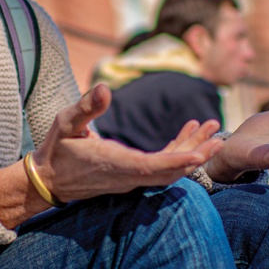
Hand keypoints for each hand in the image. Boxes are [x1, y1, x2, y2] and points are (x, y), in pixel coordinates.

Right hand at [30, 84, 222, 201]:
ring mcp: (132, 179)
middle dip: (196, 155)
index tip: (198, 154)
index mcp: (113, 163)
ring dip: (192, 152)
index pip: (150, 166)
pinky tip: (188, 132)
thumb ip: (86, 107)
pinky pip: (160, 167)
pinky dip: (177, 152)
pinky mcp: (132, 176)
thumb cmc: (57, 148)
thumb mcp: (65, 123)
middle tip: (219, 138)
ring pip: (168, 170)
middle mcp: (127, 176)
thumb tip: (105, 89)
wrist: (49, 179)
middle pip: (168, 171)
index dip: (175, 161)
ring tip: (212, 132)